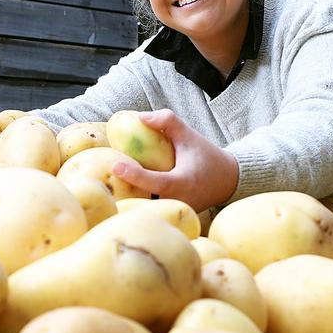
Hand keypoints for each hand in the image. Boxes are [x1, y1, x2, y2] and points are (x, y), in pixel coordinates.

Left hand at [110, 109, 238, 212]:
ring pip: (146, 209)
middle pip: (144, 201)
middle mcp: (177, 202)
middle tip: (104, 178)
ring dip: (129, 200)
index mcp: (181, 184)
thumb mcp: (189, 135)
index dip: (133, 174)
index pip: (153, 182)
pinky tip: (123, 194)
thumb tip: (140, 117)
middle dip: (125, 192)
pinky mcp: (172, 216)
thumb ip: (167, 121)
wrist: (227, 180)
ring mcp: (174, 212)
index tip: (115, 165)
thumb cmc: (207, 156)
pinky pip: (151, 211)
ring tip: (109, 188)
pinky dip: (138, 203)